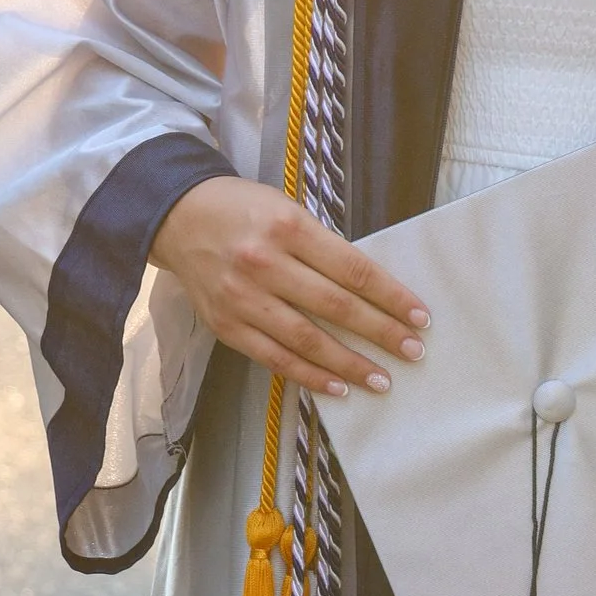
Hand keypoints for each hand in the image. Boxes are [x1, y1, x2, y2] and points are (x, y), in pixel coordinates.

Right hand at [150, 178, 427, 401]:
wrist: (175, 217)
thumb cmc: (241, 209)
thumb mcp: (286, 209)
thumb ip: (321, 246)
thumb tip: (369, 290)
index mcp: (288, 227)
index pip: (352, 269)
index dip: (390, 296)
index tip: (419, 317)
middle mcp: (265, 264)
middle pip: (335, 306)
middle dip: (380, 332)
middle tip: (413, 352)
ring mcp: (242, 298)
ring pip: (306, 340)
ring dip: (349, 364)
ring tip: (382, 379)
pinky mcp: (225, 325)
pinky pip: (274, 358)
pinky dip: (308, 375)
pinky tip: (338, 386)